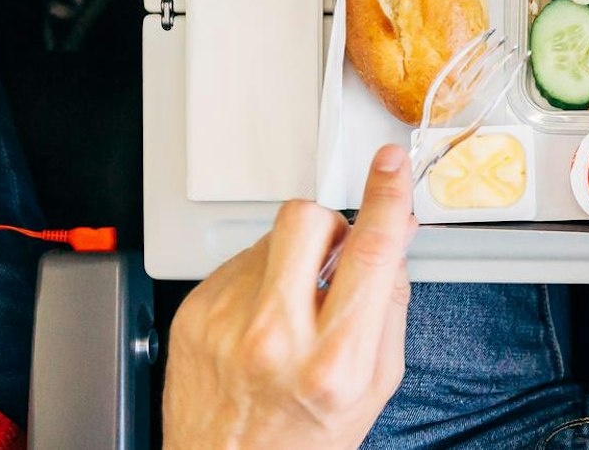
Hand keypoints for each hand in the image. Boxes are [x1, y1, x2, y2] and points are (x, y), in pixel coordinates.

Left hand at [163, 145, 417, 449]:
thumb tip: (394, 243)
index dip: (386, 198)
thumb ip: (389, 309)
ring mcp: (226, 322)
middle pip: (308, 221)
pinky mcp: (194, 313)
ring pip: (271, 236)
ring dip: (292, 256)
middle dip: (331, 224)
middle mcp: (274, 338)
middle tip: (335, 254)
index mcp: (332, 361)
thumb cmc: (302, 439)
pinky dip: (258, 279)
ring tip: (292, 306)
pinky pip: (238, 261)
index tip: (390, 166)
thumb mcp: (375, 386)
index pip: (369, 255)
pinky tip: (260, 319)